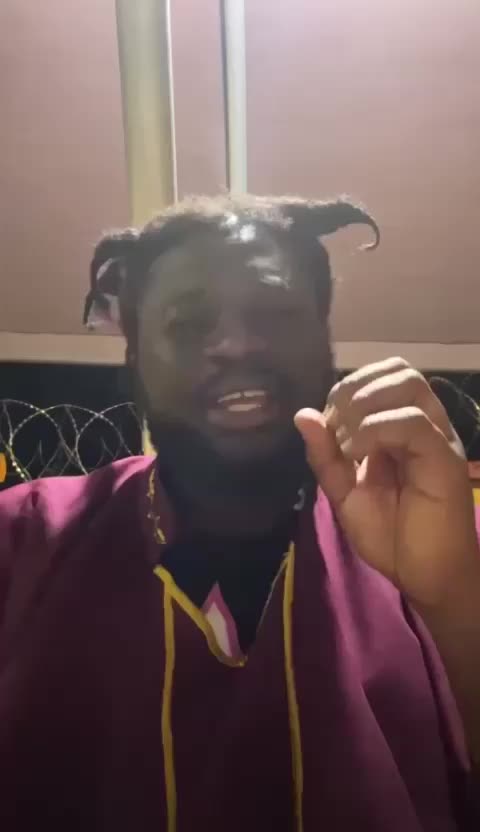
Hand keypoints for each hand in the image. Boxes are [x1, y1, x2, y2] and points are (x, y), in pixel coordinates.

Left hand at [295, 358, 479, 609]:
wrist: (425, 576)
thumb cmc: (391, 536)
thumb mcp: (346, 494)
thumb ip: (325, 456)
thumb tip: (302, 414)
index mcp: (401, 427)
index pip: (380, 376)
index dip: (346, 389)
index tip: (327, 426)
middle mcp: (424, 424)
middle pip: (398, 369)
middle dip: (355, 388)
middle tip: (337, 426)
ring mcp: (437, 438)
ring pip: (409, 384)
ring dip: (366, 403)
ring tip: (348, 439)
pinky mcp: (444, 458)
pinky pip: (412, 422)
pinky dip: (376, 429)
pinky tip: (358, 454)